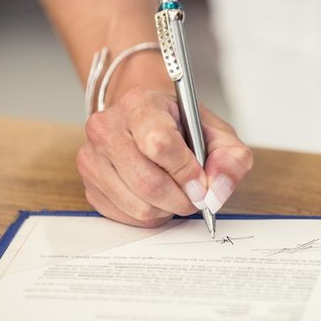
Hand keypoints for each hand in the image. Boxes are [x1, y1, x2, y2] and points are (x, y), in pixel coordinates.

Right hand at [77, 87, 252, 226]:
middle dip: (181, 199)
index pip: (160, 144)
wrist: (148, 121)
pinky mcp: (89, 185)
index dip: (186, 172)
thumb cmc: (182, 127)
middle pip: (148, 182)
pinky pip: (125, 217)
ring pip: (138, 205)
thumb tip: (216, 192)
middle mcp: (107, 127)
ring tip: (176, 193)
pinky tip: (156, 198)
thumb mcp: (217, 133)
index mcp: (140, 104)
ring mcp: (91, 157)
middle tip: (195, 195)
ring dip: (167, 209)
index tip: (201, 183)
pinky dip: (150, 216)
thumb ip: (231, 158)